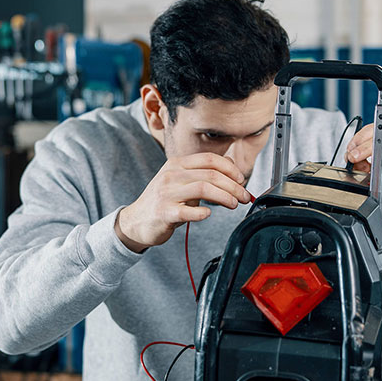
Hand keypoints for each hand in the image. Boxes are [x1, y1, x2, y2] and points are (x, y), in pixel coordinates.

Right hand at [115, 153, 251, 251]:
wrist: (136, 221)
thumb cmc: (163, 202)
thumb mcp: (180, 181)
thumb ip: (202, 173)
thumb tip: (231, 167)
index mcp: (176, 164)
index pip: (210, 159)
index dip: (231, 169)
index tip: (241, 180)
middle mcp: (171, 175)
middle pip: (211, 174)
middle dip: (234, 186)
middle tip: (245, 197)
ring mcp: (167, 193)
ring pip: (204, 188)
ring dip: (225, 197)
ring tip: (234, 204)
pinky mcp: (164, 212)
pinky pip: (189, 212)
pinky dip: (203, 213)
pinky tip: (208, 215)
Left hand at [345, 124, 381, 229]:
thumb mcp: (380, 167)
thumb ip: (364, 163)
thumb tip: (352, 162)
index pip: (376, 131)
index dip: (360, 137)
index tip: (350, 147)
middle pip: (380, 146)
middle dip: (362, 150)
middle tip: (352, 158)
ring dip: (371, 177)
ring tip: (368, 181)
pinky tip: (379, 192)